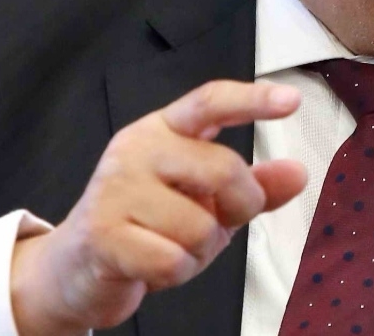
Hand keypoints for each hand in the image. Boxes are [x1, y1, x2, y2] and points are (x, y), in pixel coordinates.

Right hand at [9, 80, 305, 335]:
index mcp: (164, 129)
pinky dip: (175, 274)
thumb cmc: (150, 226)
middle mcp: (137, 148)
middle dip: (237, 207)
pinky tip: (151, 265)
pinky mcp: (103, 233)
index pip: (210, 102)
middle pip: (223, 168)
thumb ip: (252, 186)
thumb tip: (299, 173)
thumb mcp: (207, 202)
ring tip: (170, 246)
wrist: (75, 267)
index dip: (252, 99)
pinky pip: (173, 261)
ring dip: (199, 252)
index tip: (291, 100)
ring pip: (200, 226)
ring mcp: (116, 188)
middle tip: (216, 222)